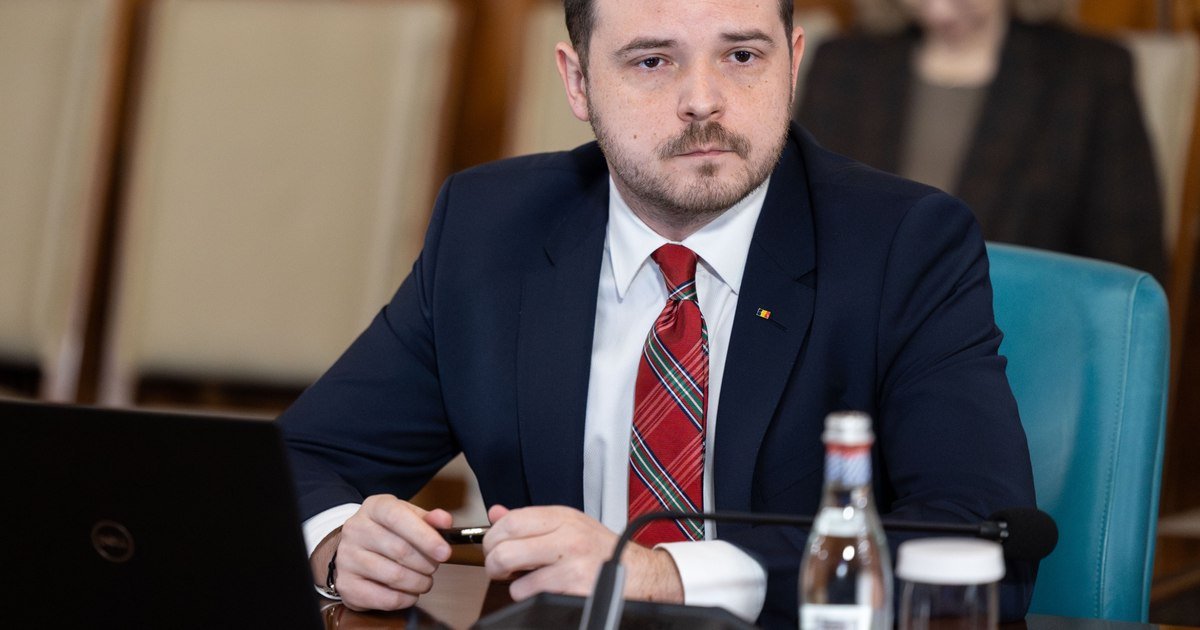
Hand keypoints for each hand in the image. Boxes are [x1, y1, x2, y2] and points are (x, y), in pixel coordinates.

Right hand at [325, 495, 452, 610]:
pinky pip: (385, 598)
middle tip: (434, 566)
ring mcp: (347, 558)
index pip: (398, 518)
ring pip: (395, 576)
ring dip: (419, 582)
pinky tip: (410, 593)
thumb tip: (445, 521)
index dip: (425, 536)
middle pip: (400, 550)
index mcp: (374, 507)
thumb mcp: (408, 517)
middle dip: (426, 563)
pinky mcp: (347, 585)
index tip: (445, 552)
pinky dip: (406, 599)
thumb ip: (429, 519)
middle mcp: (356, 530)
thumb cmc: (387, 532)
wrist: (353, 550)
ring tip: (424, 580)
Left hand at [481, 505, 683, 603]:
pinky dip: (528, 596)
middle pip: (505, 547)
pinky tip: (543, 591)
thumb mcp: (570, 525)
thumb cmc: (603, 551)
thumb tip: (496, 514)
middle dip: (493, 562)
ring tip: (524, 581)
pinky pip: (530, 593)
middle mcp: (567, 535)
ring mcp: (571, 562)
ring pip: (513, 573)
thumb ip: (532, 520)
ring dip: (512, 583)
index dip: (492, 537)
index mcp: (563, 517)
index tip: (492, 547)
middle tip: (498, 568)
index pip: (511, 521)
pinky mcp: (574, 586)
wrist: (639, 574)